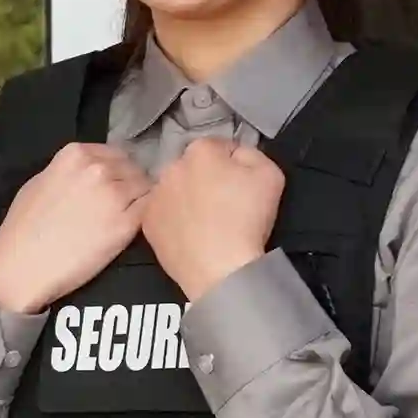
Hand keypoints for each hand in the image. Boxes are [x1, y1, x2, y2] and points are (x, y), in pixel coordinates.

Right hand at [0, 140, 150, 314]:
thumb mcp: (41, 182)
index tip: (115, 185)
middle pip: (134, 169)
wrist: (23, 266)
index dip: (118, 171)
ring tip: (128, 218)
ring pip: (146, 189)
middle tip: (122, 205)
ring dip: (140, 201)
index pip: (116, 154)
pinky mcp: (127, 224)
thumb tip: (92, 173)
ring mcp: (115, 195)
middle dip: (131, 184)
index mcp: (76, 154)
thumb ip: (71, 172)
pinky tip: (133, 229)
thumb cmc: (23, 228)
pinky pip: (149, 212)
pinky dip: (147, 218)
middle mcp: (99, 169)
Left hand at [140, 134, 283, 299]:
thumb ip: (251, 153)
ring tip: (206, 222)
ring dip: (188, 197)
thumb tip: (235, 153)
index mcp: (201, 150)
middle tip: (224, 204)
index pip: (220, 148)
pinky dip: (174, 220)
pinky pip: (163, 214)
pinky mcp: (147, 222)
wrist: (220, 269)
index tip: (241, 186)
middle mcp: (171, 167)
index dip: (234, 166)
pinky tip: (189, 234)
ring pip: (176, 190)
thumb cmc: (248, 219)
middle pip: (195, 168)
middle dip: (208, 179)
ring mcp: (155, 196)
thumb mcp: (270, 174)